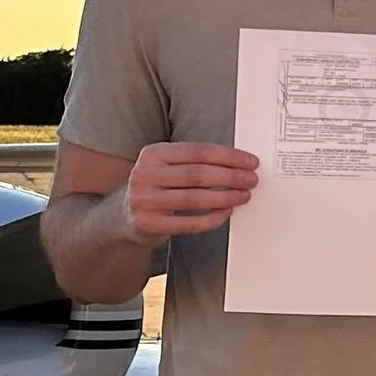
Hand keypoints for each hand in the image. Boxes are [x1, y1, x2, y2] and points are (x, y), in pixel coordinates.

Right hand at [125, 142, 259, 239]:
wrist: (124, 216)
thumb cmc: (156, 187)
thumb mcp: (166, 166)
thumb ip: (194, 162)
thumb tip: (238, 164)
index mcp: (153, 153)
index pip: (198, 151)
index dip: (228, 156)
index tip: (250, 161)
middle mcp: (145, 174)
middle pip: (197, 174)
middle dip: (230, 177)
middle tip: (251, 180)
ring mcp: (145, 200)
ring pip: (194, 198)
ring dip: (225, 197)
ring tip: (244, 196)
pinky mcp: (149, 224)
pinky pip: (188, 223)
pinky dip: (211, 218)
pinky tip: (226, 212)